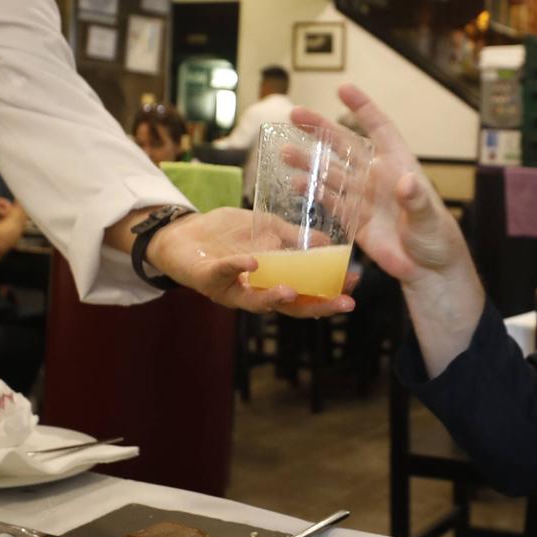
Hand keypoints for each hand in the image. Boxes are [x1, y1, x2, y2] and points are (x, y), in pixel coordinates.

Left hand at [141, 206, 352, 317]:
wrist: (182, 231)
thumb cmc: (225, 235)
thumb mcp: (267, 230)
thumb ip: (295, 238)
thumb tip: (331, 243)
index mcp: (269, 284)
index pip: (305, 295)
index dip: (329, 293)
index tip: (354, 285)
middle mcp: (253, 293)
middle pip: (289, 307)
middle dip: (317, 305)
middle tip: (343, 302)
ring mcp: (230, 288)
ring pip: (255, 301)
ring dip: (275, 298)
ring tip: (294, 291)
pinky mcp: (207, 276)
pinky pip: (224, 273)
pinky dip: (238, 268)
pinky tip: (253, 262)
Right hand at [315, 84, 469, 285]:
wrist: (428, 269)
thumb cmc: (437, 237)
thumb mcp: (430, 217)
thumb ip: (417, 200)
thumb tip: (406, 182)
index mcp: (399, 165)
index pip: (380, 129)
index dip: (363, 109)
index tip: (343, 89)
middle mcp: (377, 176)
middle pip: (345, 146)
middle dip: (321, 129)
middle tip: (295, 115)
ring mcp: (364, 197)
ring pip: (331, 173)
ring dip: (309, 161)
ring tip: (284, 152)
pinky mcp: (354, 220)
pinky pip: (330, 202)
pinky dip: (312, 192)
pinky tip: (295, 183)